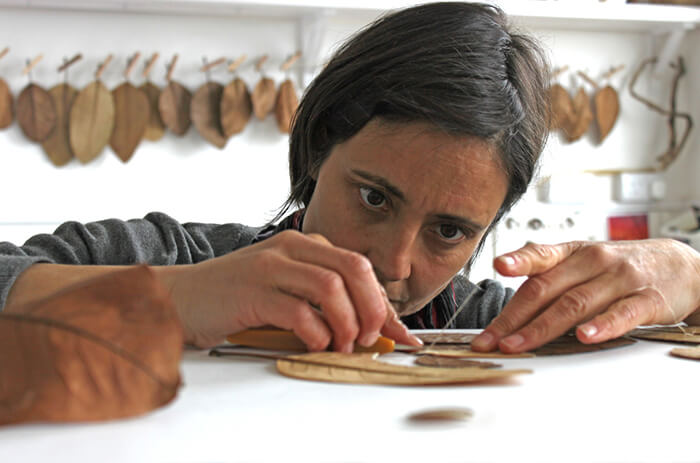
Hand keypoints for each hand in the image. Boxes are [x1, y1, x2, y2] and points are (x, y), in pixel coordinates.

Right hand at [162, 230, 421, 350]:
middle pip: (353, 268)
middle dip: (372, 308)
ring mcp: (270, 267)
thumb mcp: (285, 289)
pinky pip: (299, 310)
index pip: (359, 266)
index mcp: (304, 245)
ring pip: (331, 287)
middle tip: (369, 338)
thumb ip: (323, 299)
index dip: (384, 303)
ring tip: (343, 345)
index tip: (400, 334)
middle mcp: (291, 249)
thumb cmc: (236, 297)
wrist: (182, 297)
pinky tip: (314, 343)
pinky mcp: (252, 291)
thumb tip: (369, 326)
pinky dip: (316, 332)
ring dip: (346, 322)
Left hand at [471, 239, 699, 353]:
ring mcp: (619, 280)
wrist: (681, 266)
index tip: (499, 266)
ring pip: (575, 303)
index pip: (541, 256)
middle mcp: (593, 261)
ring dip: (543, 327)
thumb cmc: (620, 267)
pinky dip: (602, 326)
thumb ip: (550, 279)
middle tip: (490, 341)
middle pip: (546, 289)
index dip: (519, 261)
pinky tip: (586, 337)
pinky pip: (621, 313)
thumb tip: (510, 307)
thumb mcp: (584, 263)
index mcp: (573, 253)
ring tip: (519, 344)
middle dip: (514, 318)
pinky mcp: (646, 300)